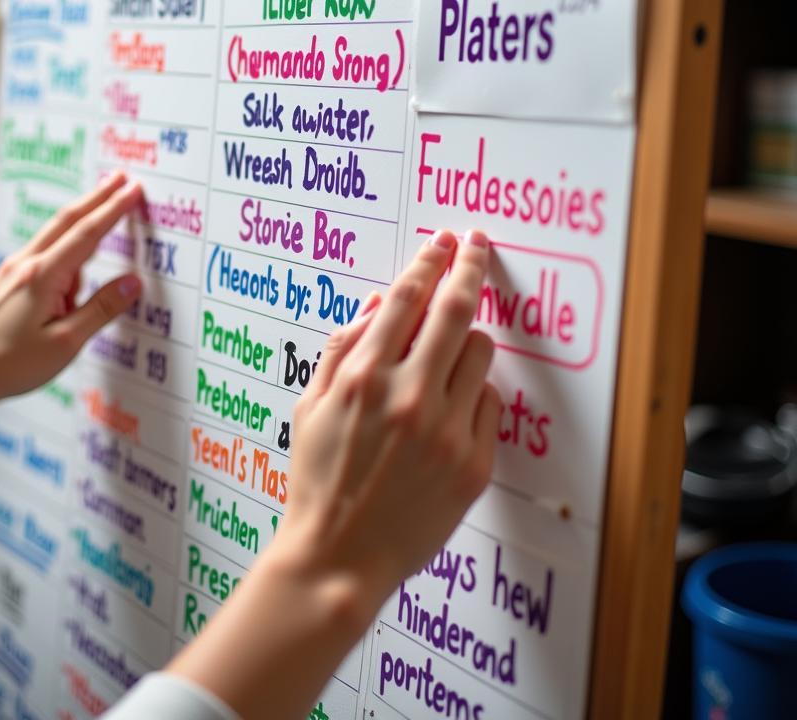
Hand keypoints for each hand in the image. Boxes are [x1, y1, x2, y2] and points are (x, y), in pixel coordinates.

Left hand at [0, 173, 144, 465]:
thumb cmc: (9, 365)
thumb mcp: (65, 343)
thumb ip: (101, 308)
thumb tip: (134, 282)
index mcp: (42, 276)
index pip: (87, 233)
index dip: (114, 209)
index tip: (134, 189)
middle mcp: (25, 263)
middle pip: (68, 219)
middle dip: (98, 196)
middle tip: (122, 177)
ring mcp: (13, 269)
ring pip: (54, 233)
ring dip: (82, 215)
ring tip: (106, 207)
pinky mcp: (8, 279)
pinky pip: (43, 251)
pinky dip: (66, 241)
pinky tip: (76, 259)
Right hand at [276, 228, 500, 604]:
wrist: (339, 556)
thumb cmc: (319, 478)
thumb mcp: (311, 405)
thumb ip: (342, 347)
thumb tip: (377, 302)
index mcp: (364, 377)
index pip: (407, 297)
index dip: (429, 260)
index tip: (443, 241)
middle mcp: (409, 397)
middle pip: (457, 310)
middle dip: (471, 268)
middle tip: (477, 248)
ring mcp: (446, 431)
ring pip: (481, 353)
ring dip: (469, 339)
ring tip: (448, 357)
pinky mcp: (472, 464)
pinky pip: (489, 404)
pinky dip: (472, 395)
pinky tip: (446, 412)